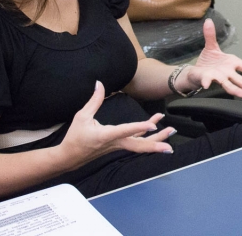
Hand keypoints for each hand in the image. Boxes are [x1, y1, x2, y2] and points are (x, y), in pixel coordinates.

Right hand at [60, 81, 175, 167]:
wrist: (70, 157)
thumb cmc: (75, 137)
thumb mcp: (81, 117)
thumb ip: (94, 100)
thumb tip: (99, 83)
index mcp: (105, 135)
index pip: (125, 130)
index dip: (140, 127)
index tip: (153, 125)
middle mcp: (115, 143)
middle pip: (139, 145)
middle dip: (156, 143)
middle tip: (171, 139)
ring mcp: (118, 145)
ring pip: (140, 144)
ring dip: (156, 139)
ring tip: (171, 130)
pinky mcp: (119, 145)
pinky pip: (136, 140)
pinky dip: (147, 134)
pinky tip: (155, 126)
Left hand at [184, 19, 241, 98]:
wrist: (194, 71)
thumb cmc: (207, 62)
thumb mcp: (211, 46)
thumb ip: (211, 35)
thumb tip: (209, 21)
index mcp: (232, 63)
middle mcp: (228, 72)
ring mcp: (219, 77)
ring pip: (229, 84)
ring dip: (236, 89)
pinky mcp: (207, 79)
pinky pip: (208, 80)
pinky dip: (207, 82)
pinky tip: (206, 85)